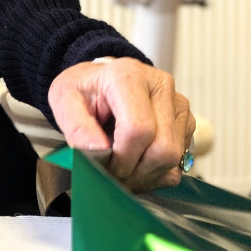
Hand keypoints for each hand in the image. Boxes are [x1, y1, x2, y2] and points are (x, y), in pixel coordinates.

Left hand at [48, 57, 194, 191]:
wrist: (100, 81)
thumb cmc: (84, 90)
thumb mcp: (64, 100)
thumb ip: (76, 127)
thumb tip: (97, 151)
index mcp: (129, 77)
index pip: (139, 129)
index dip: (122, 158)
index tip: (105, 164)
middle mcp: (160, 86)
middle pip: (162, 148)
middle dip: (135, 170)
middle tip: (113, 173)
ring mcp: (178, 104)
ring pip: (173, 157)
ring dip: (145, 174)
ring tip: (122, 168)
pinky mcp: (185, 121)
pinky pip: (180, 160)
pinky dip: (157, 172)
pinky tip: (137, 164)